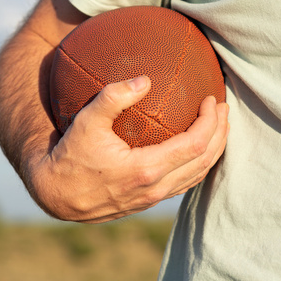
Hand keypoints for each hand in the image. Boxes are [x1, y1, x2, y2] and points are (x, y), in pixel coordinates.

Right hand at [29, 75, 229, 222]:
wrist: (56, 195)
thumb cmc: (69, 155)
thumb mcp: (86, 121)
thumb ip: (114, 97)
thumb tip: (145, 79)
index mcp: (146, 169)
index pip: (195, 144)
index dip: (211, 121)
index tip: (212, 99)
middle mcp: (155, 188)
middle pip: (204, 161)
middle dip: (220, 133)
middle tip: (224, 108)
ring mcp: (152, 198)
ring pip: (197, 175)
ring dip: (213, 149)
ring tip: (219, 126)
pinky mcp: (147, 201)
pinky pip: (183, 182)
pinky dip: (198, 163)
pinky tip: (195, 147)